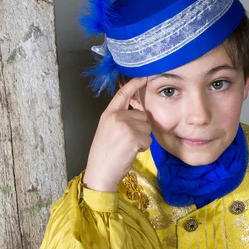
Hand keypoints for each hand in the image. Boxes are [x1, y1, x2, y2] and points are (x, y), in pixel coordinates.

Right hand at [83, 76, 150, 191]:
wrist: (100, 171)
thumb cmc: (104, 154)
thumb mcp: (107, 130)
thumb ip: (120, 119)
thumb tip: (138, 114)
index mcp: (108, 114)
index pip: (122, 94)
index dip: (134, 85)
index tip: (144, 77)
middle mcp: (116, 116)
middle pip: (142, 116)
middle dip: (140, 128)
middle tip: (127, 141)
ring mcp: (125, 126)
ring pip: (147, 128)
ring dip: (142, 139)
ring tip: (128, 147)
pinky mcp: (133, 137)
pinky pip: (148, 140)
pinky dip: (143, 148)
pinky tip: (131, 152)